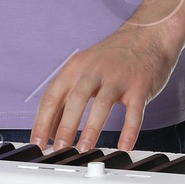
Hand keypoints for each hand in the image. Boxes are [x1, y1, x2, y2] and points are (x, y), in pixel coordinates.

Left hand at [30, 17, 184, 152]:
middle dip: (65, 126)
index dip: (42, 121)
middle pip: (75, 99)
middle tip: (59, 148)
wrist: (148, 35)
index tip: (37, 142)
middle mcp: (94, 71)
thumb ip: (68, 98)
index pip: (52, 96)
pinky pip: (134, 111)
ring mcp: (118, 78)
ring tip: (84, 148)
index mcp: (76, 68)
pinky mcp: (140, 86)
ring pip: (102, 104)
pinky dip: (129, 130)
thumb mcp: (84, 70)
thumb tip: (50, 129)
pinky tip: (124, 145)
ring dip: (92, 129)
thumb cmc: (113, 58)